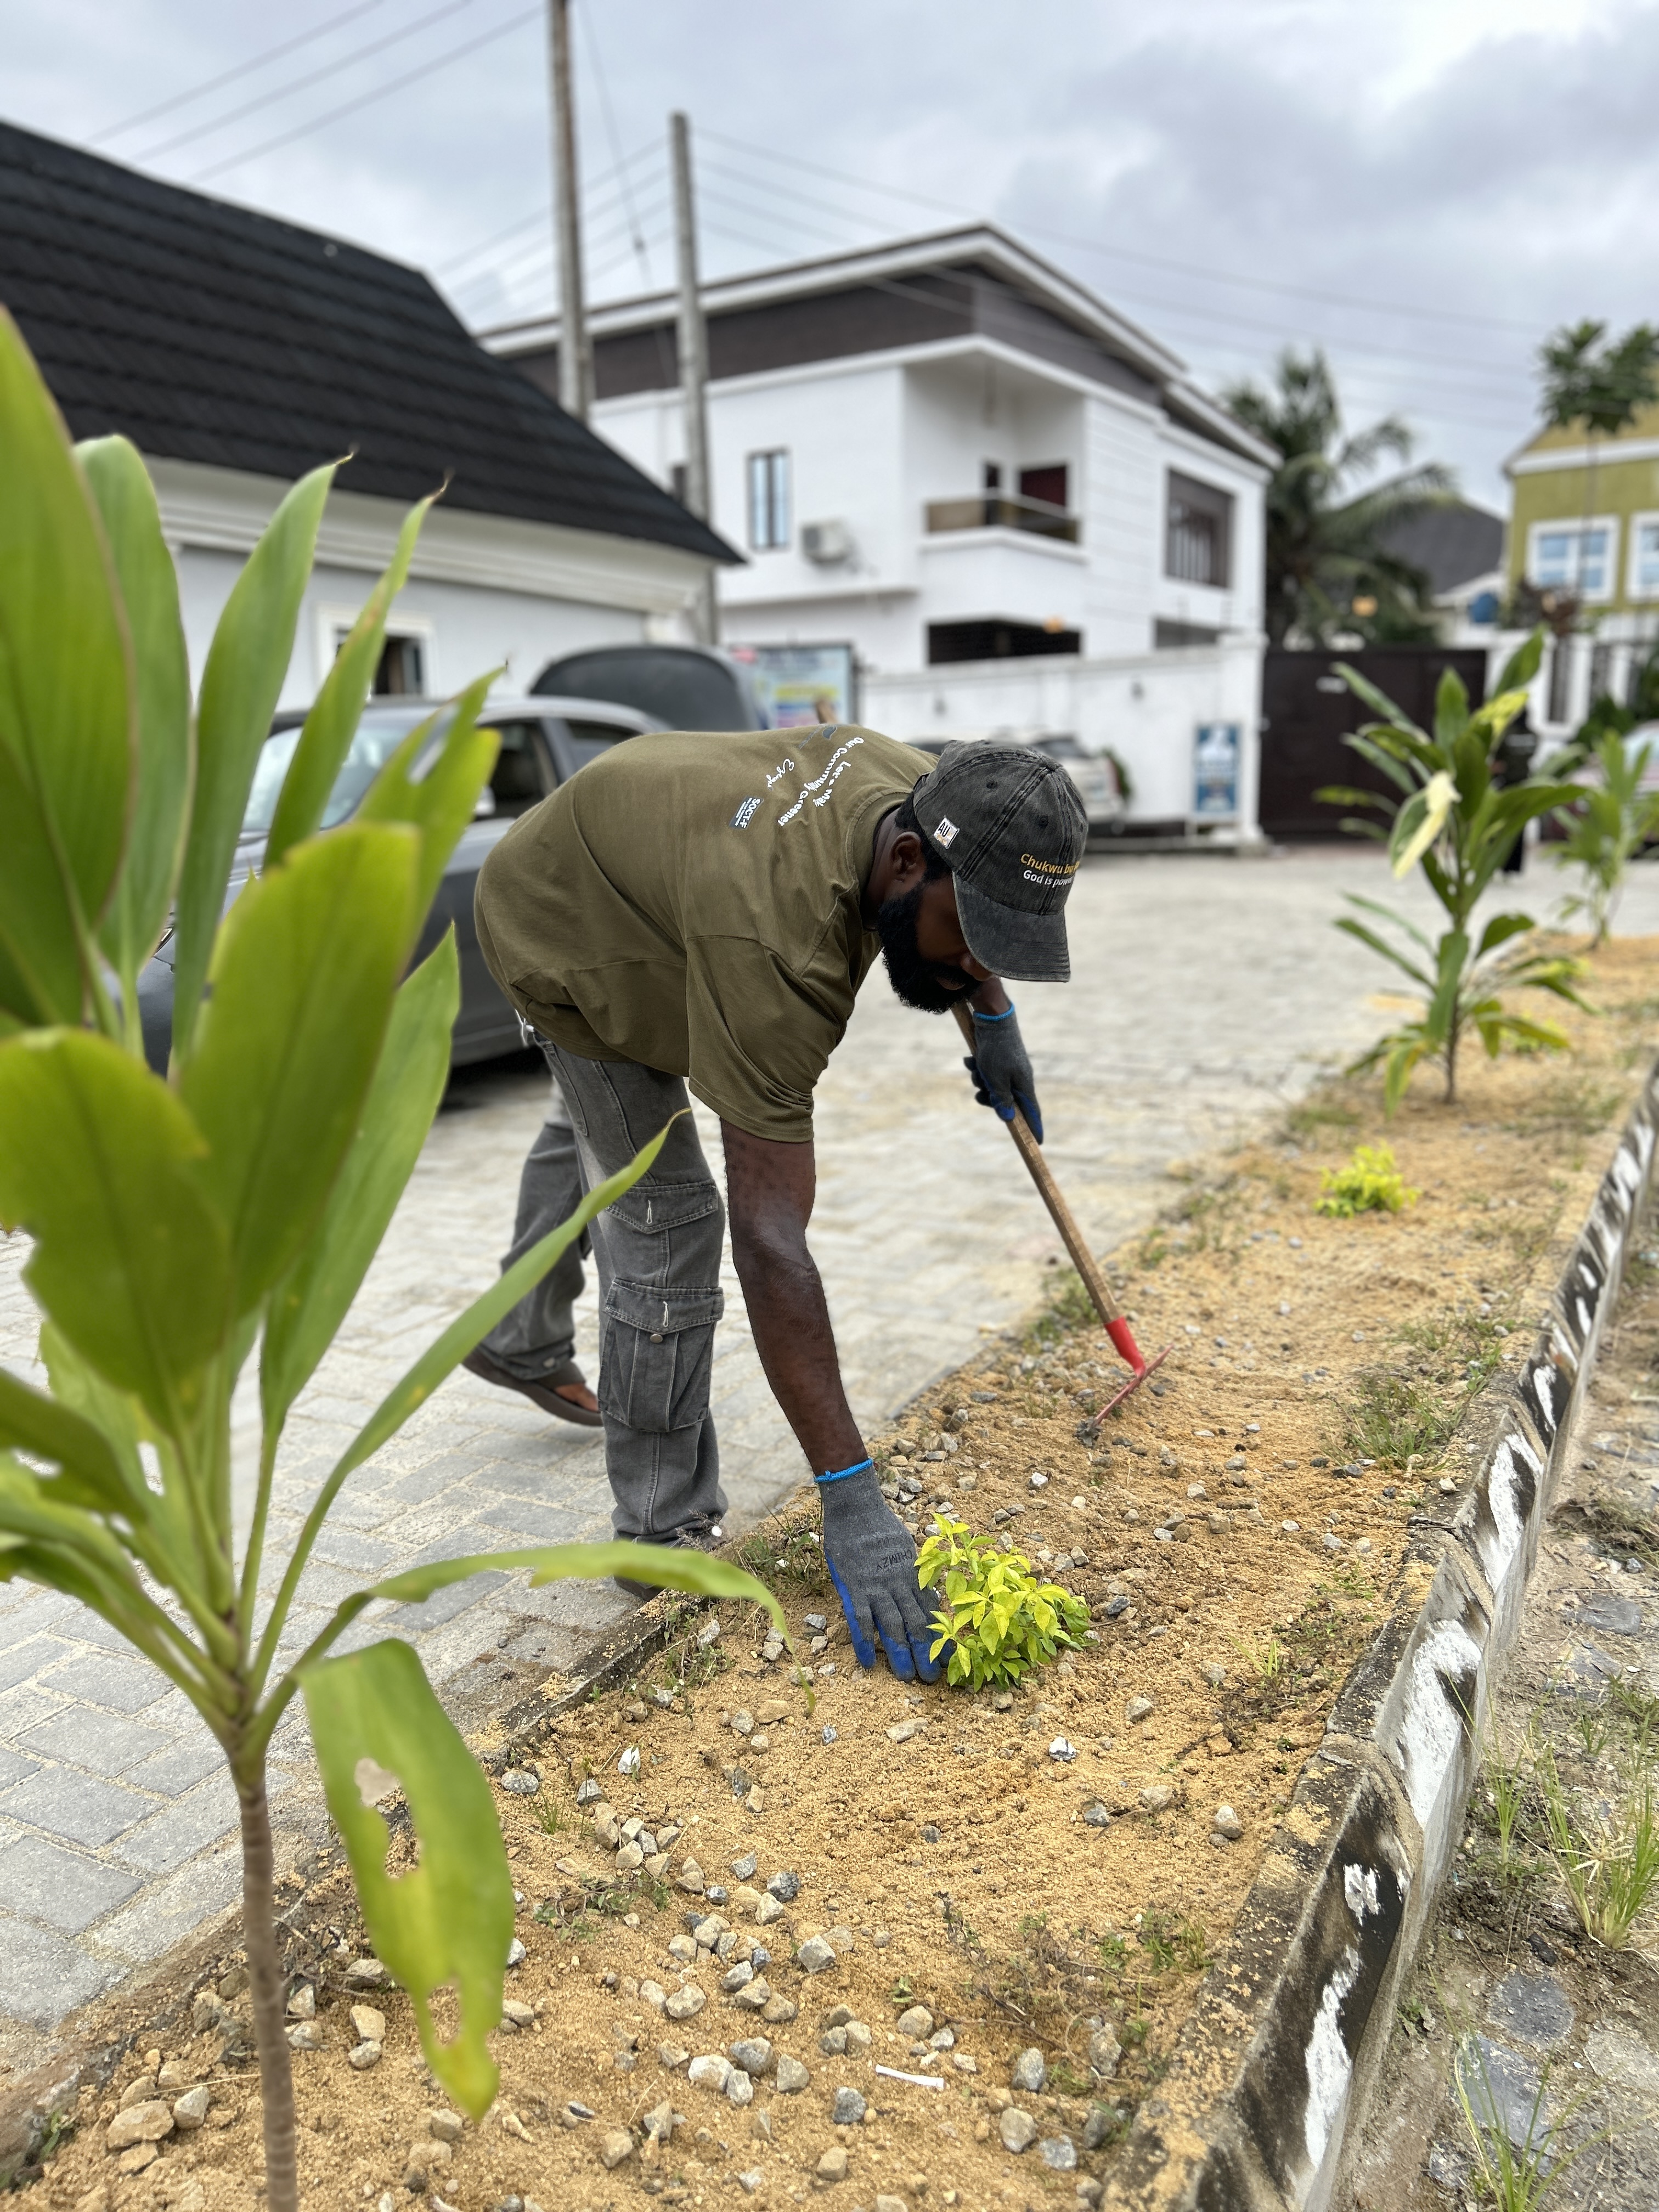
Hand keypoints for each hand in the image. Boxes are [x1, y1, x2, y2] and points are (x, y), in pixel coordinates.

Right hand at [818, 1466, 940, 1680]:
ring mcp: (876, 1587)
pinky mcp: (854, 1587)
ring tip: (908, 1678)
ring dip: (901, 1654)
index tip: (951, 1660)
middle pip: (917, 1625)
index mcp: (914, 1576)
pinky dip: (865, 1642)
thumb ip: (914, 1572)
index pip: (932, 1613)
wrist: (856, 1507)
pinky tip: (868, 1663)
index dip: (942, 1638)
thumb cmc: (881, 1525)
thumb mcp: (907, 1547)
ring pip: (893, 1627)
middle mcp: (899, 1585)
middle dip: (926, 1654)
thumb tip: (925, 1594)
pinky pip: (860, 1620)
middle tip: (933, 1680)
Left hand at [963, 1003, 1042, 1141]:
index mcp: (1024, 1085)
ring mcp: (1009, 1069)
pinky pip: (987, 1073)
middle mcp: (1019, 1078)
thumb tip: (1007, 1118)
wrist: (993, 1019)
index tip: (1038, 1143)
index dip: (1034, 1128)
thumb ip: (1001, 1099)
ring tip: (975, 1068)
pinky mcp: (999, 1060)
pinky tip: (971, 1059)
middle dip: (989, 1099)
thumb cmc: (996, 1050)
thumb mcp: (996, 1079)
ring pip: (993, 1087)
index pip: (1032, 1112)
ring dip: (980, 1081)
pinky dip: (978, 1069)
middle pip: (1006, 1102)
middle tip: (981, 1092)